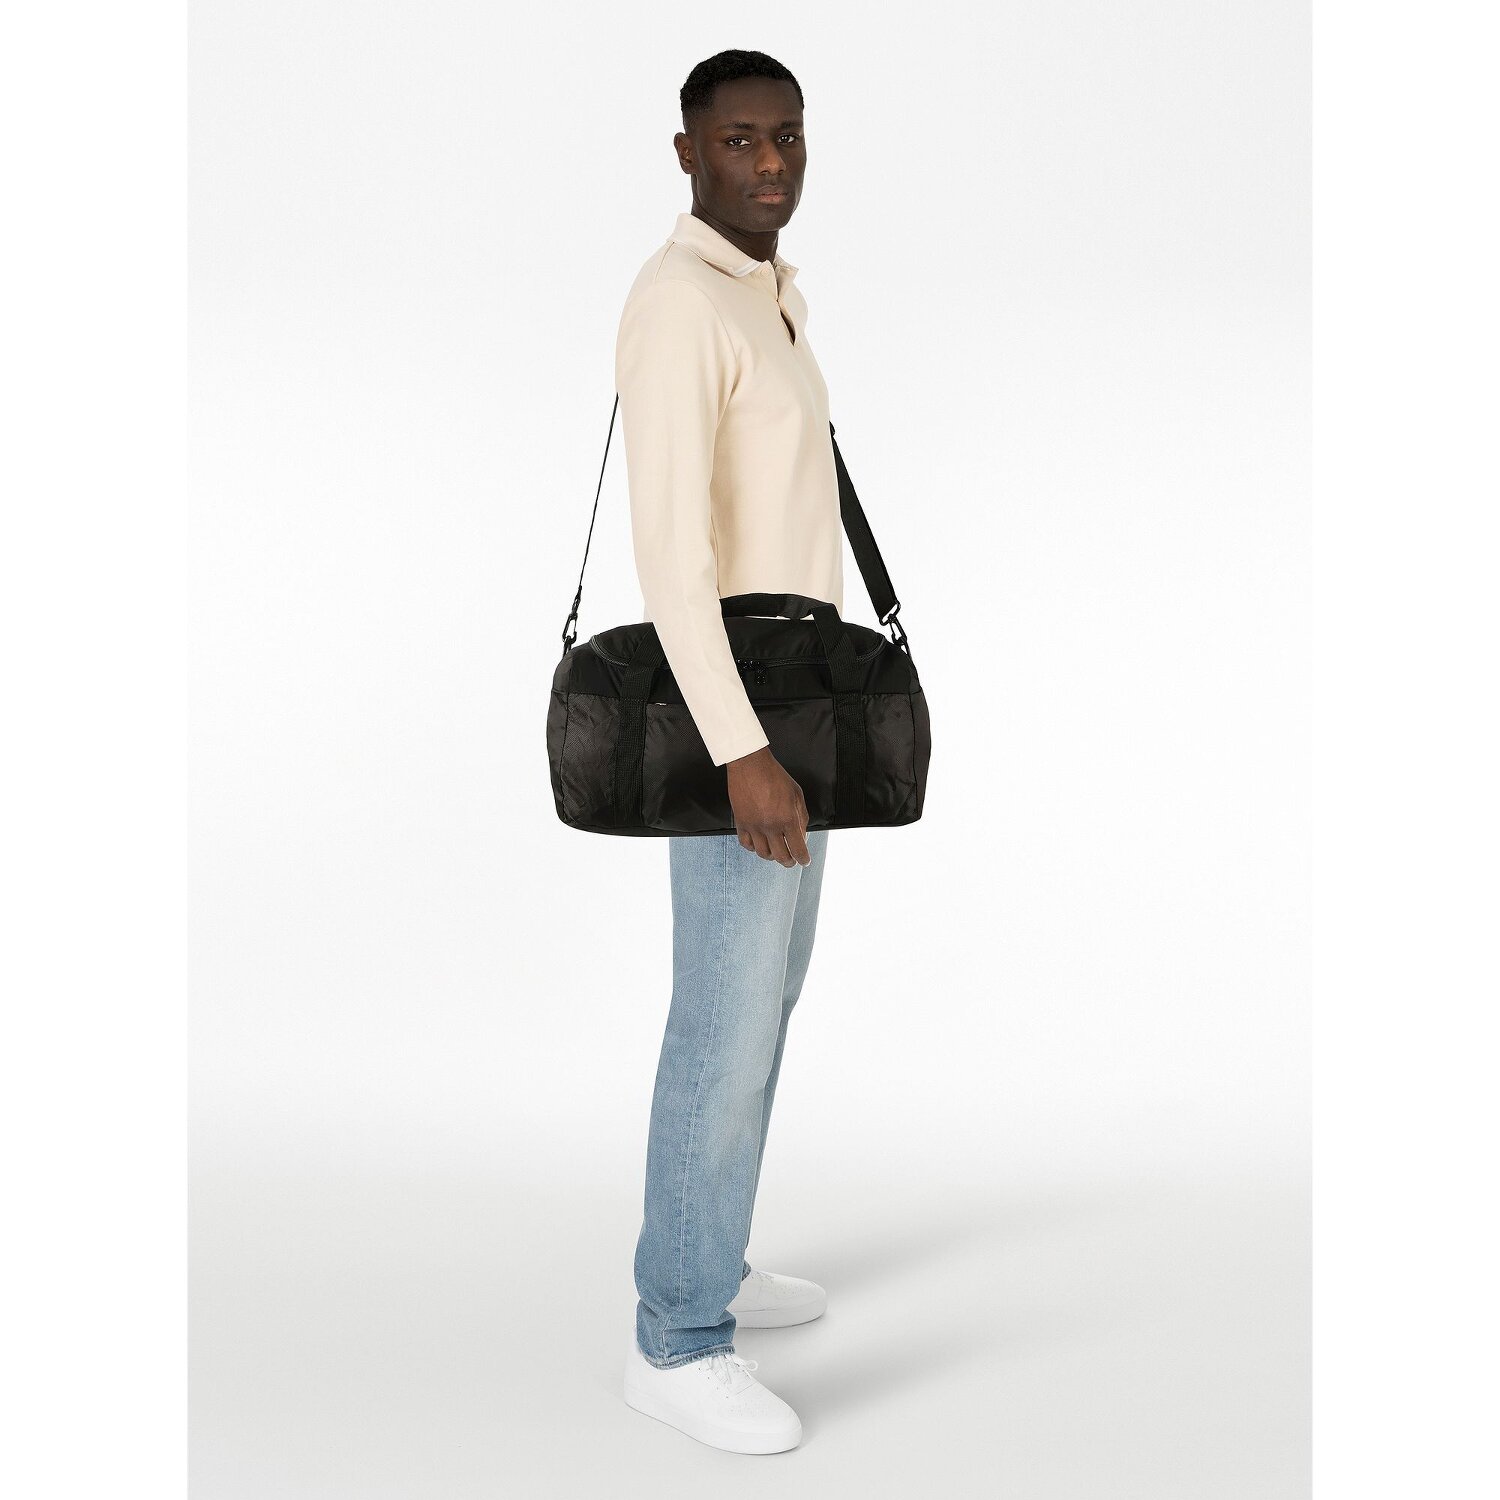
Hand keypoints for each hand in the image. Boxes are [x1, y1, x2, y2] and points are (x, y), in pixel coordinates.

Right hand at [725, 746, 810, 865]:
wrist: (750, 765)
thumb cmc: (774, 775)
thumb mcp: (797, 794)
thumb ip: (801, 816)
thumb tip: (802, 834)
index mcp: (787, 818)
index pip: (798, 849)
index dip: (803, 859)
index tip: (804, 860)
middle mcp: (770, 826)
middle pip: (780, 856)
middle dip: (788, 862)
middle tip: (791, 860)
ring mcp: (754, 826)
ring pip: (762, 853)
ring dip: (771, 856)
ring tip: (775, 852)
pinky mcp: (741, 823)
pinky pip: (746, 844)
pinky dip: (753, 848)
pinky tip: (758, 843)